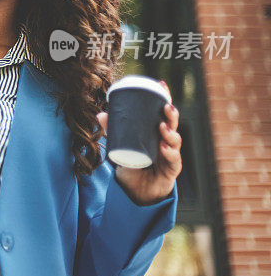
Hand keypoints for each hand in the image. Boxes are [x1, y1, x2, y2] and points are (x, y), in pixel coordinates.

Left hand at [96, 80, 182, 205]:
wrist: (139, 191)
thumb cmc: (134, 164)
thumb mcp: (122, 145)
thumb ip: (113, 131)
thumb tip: (100, 114)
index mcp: (157, 131)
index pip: (163, 112)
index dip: (165, 98)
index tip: (161, 84)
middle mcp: (167, 141)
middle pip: (173, 124)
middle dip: (171, 114)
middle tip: (165, 107)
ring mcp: (171, 154)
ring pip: (175, 140)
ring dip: (170, 132)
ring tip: (162, 126)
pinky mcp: (171, 169)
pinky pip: (173, 160)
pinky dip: (169, 153)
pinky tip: (163, 147)